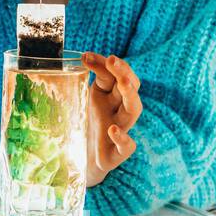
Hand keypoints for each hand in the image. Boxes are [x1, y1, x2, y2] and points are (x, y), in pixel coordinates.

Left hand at [82, 52, 141, 186]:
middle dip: (123, 72)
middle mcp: (119, 110)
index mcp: (112, 96)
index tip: (85, 56)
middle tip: (113, 60)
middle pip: (129, 89)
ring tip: (123, 82)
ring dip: (131, 96)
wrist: (82, 160)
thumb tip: (85, 55)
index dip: (104, 64)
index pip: (116, 75)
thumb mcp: (87, 99)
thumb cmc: (87, 124)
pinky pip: (127, 145)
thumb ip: (87, 79)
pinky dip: (123, 138)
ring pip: (133, 111)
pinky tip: (113, 130)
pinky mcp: (116, 153)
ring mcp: (120, 130)